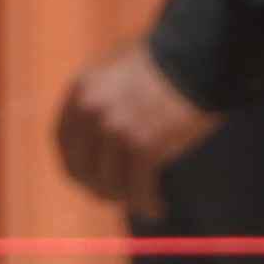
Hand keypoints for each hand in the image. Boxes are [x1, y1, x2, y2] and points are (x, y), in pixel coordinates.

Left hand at [55, 38, 221, 221]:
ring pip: (110, 182)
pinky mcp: (144, 145)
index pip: (63, 141)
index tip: (87, 179)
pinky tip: (157, 208)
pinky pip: (138, 187)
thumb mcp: (119, 71)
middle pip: (81, 167)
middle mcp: (91, 112)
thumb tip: (100, 137)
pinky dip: (146, 203)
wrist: (200, 56)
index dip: (74, 165)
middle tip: (114, 199)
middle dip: (97, 188)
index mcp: (81, 92)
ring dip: (125, 199)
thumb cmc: (169, 62)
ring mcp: (115, 130)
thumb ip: (103, 100)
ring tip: (142, 204)